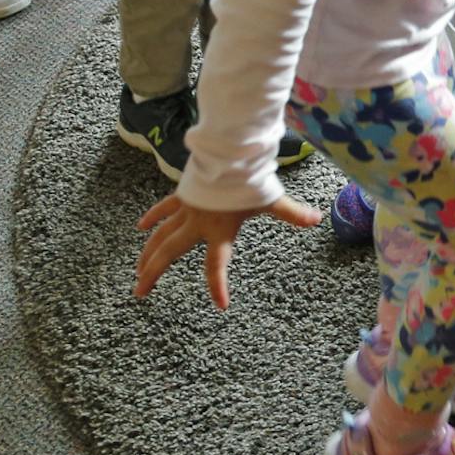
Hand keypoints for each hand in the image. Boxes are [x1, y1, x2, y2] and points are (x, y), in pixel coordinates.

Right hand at [132, 189, 321, 309]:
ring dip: (148, 252)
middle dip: (154, 273)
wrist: (228, 150)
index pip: (216, 265)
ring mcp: (187, 208)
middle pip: (170, 252)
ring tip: (137, 271)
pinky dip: (153, 217)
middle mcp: (198, 223)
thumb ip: (291, 212)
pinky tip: (140, 227)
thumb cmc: (249, 177)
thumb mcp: (270, 198)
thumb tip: (317, 220)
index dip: (217, 285)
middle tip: (138, 293)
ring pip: (161, 234)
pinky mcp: (183, 193)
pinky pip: (164, 208)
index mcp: (219, 230)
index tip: (221, 304)